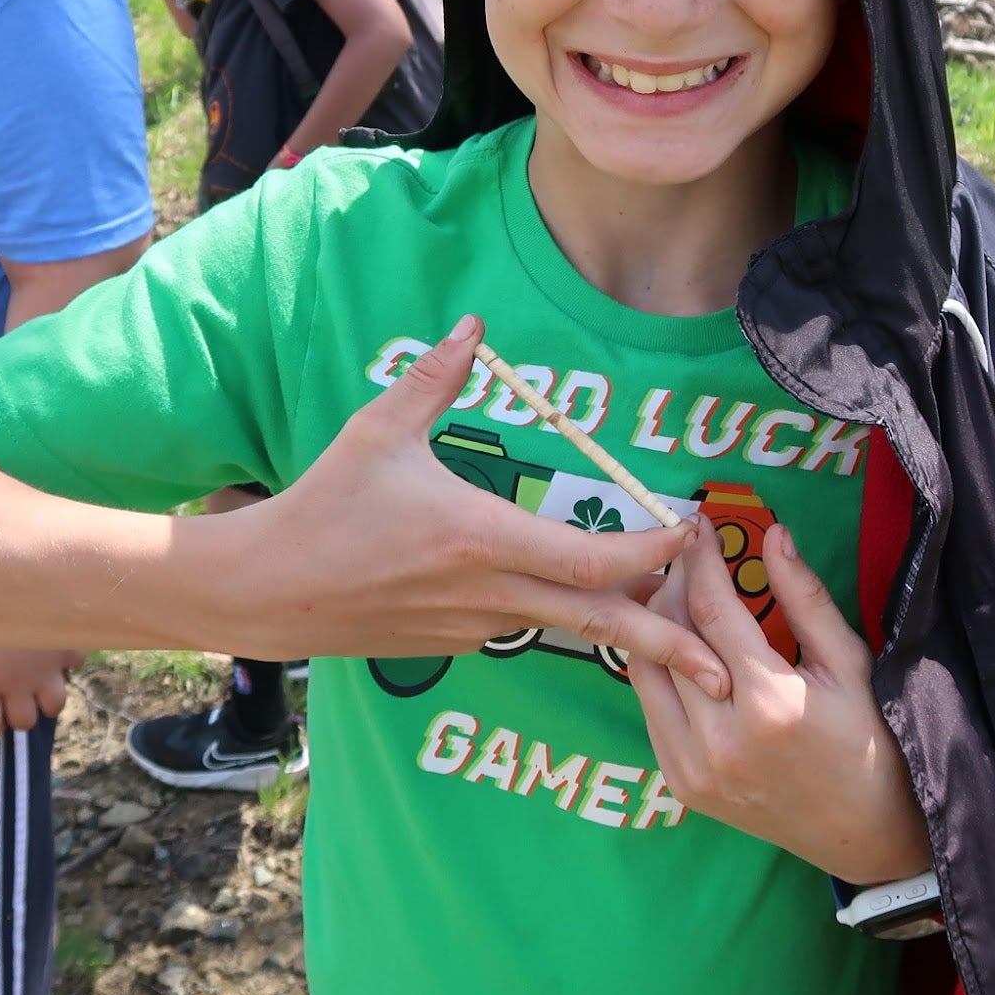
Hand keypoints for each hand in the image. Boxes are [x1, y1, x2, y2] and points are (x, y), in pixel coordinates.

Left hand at [0, 644, 82, 737]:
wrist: (19, 577)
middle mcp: (17, 683)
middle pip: (24, 722)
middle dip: (20, 713)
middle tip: (17, 696)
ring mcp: (47, 670)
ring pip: (55, 705)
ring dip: (47, 697)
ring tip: (42, 682)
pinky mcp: (69, 650)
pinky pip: (74, 665)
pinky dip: (68, 659)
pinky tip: (58, 645)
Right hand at [225, 317, 734, 698]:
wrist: (268, 590)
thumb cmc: (325, 504)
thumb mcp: (378, 429)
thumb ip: (436, 377)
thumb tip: (473, 325)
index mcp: (483, 540)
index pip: (592, 559)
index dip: (652, 552)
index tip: (691, 535)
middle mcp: (489, 596)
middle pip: (601, 624)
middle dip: (672, 647)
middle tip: (727, 669)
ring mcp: (472, 628)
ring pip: (563, 628)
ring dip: (618, 624)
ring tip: (676, 625)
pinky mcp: (452, 645)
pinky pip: (520, 628)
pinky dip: (557, 618)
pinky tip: (573, 600)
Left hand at [627, 517, 931, 883]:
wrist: (862, 833)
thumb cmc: (868, 742)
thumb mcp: (850, 665)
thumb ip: (806, 598)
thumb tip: (774, 536)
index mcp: (769, 704)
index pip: (713, 608)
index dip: (702, 558)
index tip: (699, 524)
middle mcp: (720, 739)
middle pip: (671, 634)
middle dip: (675, 582)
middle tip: (688, 553)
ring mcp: (693, 768)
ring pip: (647, 671)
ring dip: (657, 625)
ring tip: (681, 595)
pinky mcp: (681, 784)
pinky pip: (651, 709)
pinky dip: (660, 671)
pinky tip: (682, 650)